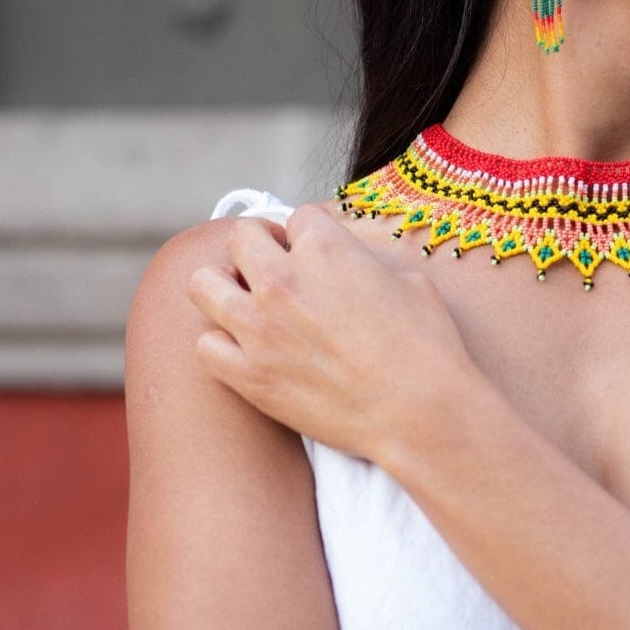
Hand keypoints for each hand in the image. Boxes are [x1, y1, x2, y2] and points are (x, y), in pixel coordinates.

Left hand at [186, 205, 479, 460]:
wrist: (420, 411)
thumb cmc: (426, 344)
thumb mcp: (409, 278)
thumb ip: (364, 259)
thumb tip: (346, 259)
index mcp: (326, 248)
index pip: (297, 218)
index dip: (310, 234)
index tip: (316, 251)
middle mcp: (283, 281)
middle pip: (241, 238)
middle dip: (261, 246)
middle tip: (277, 266)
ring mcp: (259, 329)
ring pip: (203, 283)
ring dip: (226, 285)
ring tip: (249, 300)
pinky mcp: (249, 376)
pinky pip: (206, 346)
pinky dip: (223, 343)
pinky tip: (249, 348)